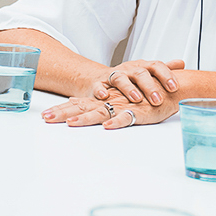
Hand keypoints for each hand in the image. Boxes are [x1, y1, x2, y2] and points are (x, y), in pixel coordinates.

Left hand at [42, 88, 178, 128]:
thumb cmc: (144, 97)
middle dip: (63, 113)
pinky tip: (107, 126)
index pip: (78, 104)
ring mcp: (123, 107)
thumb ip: (98, 105)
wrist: (171, 88)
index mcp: (104, 101)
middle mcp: (110, 102)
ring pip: (101, 113)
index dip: (61, 109)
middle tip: (46, 118)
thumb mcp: (118, 101)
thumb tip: (75, 105)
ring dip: (85, 118)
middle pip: (82, 108)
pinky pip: (127, 118)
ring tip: (71, 123)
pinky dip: (118, 122)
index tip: (44, 115)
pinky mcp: (140, 112)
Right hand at [93, 57, 184, 106]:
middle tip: (158, 100)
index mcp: (142, 66)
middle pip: (140, 73)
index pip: (156, 66)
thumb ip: (164, 69)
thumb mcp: (147, 72)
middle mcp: (129, 69)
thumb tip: (182, 63)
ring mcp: (113, 75)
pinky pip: (99, 85)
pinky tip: (105, 96)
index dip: (166, 76)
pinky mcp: (99, 83)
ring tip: (137, 98)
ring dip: (128, 88)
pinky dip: (101, 90)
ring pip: (120, 78)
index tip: (174, 87)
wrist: (101, 78)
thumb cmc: (128, 77)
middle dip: (149, 87)